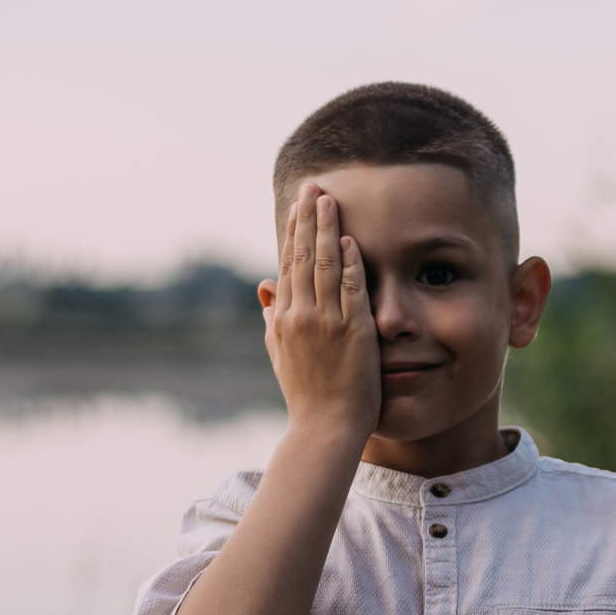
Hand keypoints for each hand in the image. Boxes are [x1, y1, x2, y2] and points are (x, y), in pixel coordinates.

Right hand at [257, 182, 378, 436]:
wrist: (324, 428)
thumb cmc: (306, 397)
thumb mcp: (280, 355)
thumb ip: (272, 321)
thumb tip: (264, 291)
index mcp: (283, 318)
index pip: (288, 264)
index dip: (293, 231)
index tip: (299, 204)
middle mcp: (299, 315)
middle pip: (301, 255)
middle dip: (307, 218)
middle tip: (312, 186)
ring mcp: (324, 323)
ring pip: (322, 265)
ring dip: (326, 229)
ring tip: (329, 199)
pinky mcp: (351, 333)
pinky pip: (349, 290)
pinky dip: (348, 264)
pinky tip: (349, 240)